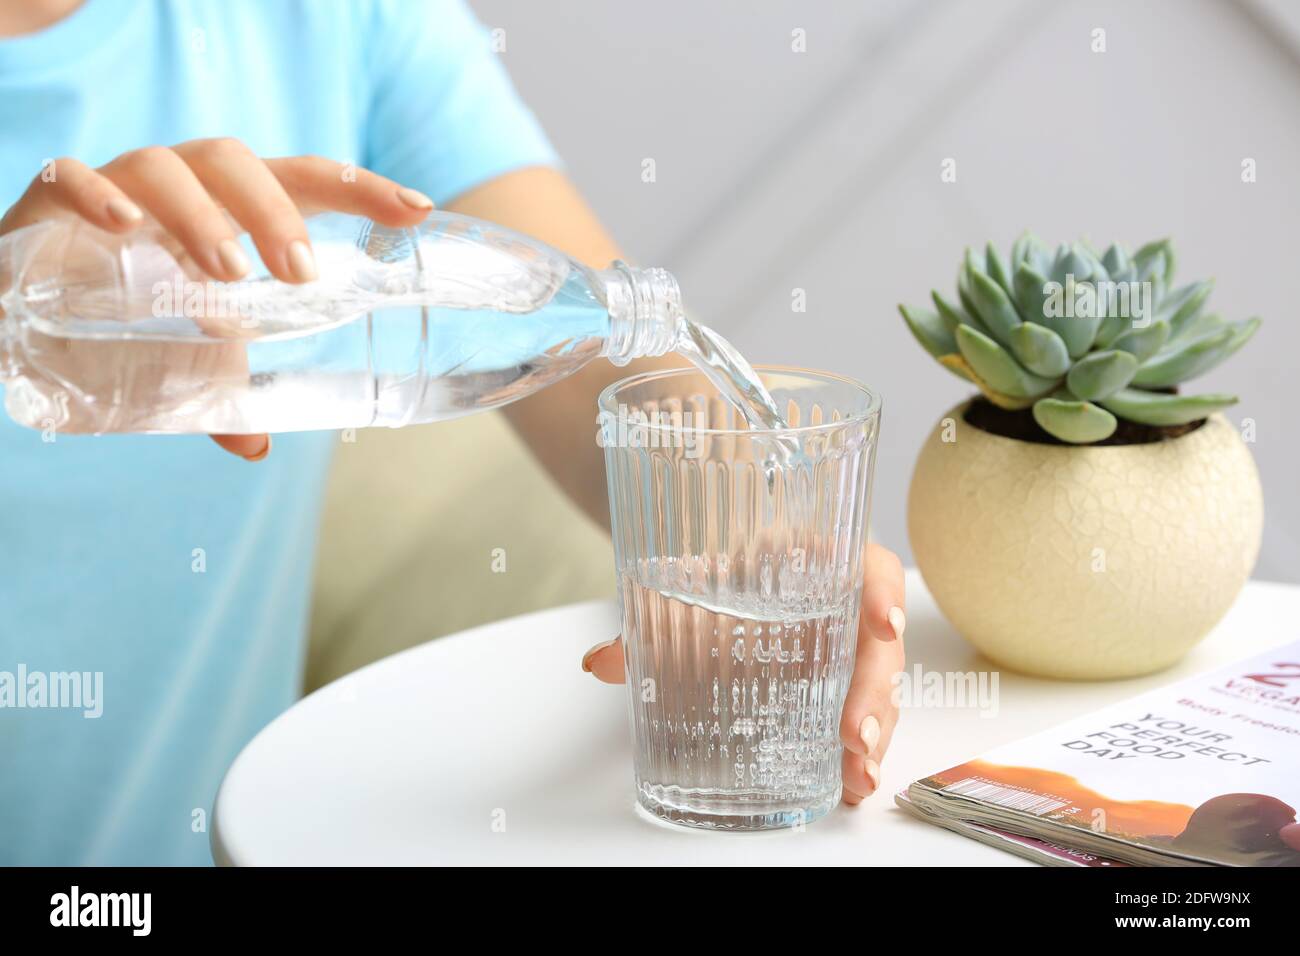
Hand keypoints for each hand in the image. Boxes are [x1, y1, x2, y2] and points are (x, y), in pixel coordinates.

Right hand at [0, 140, 434, 458]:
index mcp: (227, 209)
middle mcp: (179, 185)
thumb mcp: (182, 356)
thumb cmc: (124, 312)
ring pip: (164, 166)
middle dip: (274, 213)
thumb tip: (255, 445)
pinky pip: (66, 177)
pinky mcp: (49, 203)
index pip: (304, 179)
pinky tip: (121, 225)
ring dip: (202, 216)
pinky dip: (93, 193)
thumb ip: (220, 393)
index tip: (418, 210)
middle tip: (299, 274)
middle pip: (235, 162)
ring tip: (226, 273)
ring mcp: (115, 186)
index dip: (362, 187)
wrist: (22, 303)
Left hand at [583, 541, 905, 802]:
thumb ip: (644, 626)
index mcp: (820, 559)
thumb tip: (599, 662)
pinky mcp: (843, 687)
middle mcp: (846, 603)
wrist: (714, 589)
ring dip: (873, 730)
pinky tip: (851, 781)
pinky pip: (864, 715)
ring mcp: (850, 649)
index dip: (882, 593)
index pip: (870, 565)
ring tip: (856, 772)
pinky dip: (861, 751)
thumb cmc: (718, 583)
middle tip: (853, 733)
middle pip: (879, 642)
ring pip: (879, 688)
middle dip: (873, 690)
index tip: (885, 625)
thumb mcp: (686, 592)